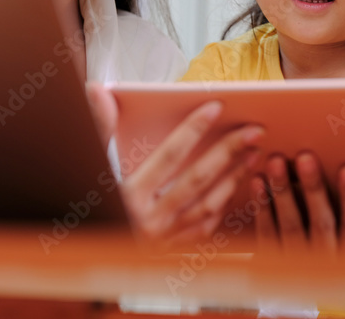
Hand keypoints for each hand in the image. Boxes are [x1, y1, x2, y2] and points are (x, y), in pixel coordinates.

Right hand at [87, 86, 263, 247]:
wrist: (89, 254)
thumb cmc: (92, 203)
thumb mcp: (94, 165)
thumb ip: (100, 127)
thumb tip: (95, 89)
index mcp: (129, 195)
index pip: (169, 156)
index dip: (193, 129)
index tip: (216, 107)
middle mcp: (148, 219)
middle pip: (198, 179)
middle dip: (228, 151)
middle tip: (255, 130)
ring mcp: (163, 238)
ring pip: (208, 205)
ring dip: (234, 178)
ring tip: (253, 154)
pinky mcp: (171, 251)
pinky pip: (204, 229)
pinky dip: (221, 207)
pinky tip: (235, 187)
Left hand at [253, 151, 344, 257]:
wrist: (296, 300)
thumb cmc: (324, 254)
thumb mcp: (340, 243)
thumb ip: (339, 213)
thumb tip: (337, 167)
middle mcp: (325, 264)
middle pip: (321, 223)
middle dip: (313, 188)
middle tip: (305, 156)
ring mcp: (296, 267)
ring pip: (291, 226)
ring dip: (283, 191)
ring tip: (275, 162)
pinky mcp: (270, 265)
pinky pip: (266, 234)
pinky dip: (262, 206)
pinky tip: (257, 182)